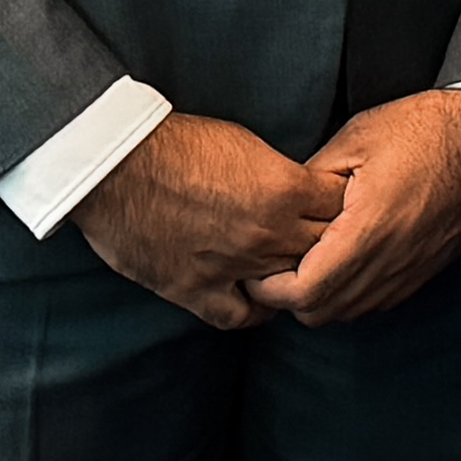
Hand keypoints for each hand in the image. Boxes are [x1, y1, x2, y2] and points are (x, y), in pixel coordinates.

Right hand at [72, 112, 344, 329]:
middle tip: (323, 239)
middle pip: (323, 249)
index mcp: (284, 190)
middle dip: (329, 242)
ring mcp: (233, 266)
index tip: (339, 206)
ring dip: (294, 274)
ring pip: (289, 284)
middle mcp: (267, 233)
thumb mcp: (245, 145)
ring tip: (293, 265)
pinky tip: (257, 296)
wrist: (117, 165)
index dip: (343, 205)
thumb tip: (299, 191)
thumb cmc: (177, 144)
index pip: (340, 206)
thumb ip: (280, 176)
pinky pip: (241, 316)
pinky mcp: (197, 290)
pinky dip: (254, 309)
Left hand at [249, 91, 460, 325]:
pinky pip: (378, 302)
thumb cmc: (427, 128)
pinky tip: (347, 261)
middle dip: (291, 297)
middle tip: (278, 265)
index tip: (261, 266)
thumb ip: (311, 182)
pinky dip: (353, 293)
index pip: (304, 292)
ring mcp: (413, 268)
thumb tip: (280, 211)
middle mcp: (392, 259)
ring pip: (350, 312)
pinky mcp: (427, 268)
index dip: (271, 288)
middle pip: (322, 313)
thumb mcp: (355, 139)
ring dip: (323, 297)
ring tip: (311, 262)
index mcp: (369, 228)